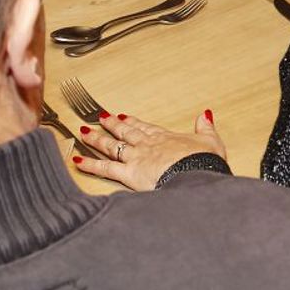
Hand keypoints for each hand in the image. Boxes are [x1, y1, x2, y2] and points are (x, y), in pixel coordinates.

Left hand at [70, 109, 225, 192]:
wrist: (196, 175)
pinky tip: (77, 161)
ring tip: (84, 133)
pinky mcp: (128, 174)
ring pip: (112, 146)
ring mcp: (136, 158)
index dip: (133, 122)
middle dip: (111, 125)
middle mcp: (147, 145)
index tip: (123, 116)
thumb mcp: (211, 142)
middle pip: (125, 132)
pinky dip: (90, 164)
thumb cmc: (203, 162)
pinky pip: (105, 168)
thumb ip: (205, 128)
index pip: (145, 127)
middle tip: (100, 118)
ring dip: (97, 140)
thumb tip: (205, 115)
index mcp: (165, 138)